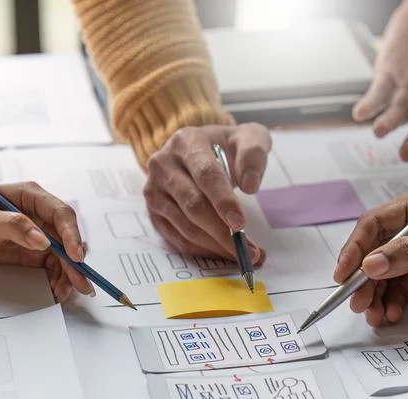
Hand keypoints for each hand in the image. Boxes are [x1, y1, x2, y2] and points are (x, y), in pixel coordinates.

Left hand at [0, 182, 92, 302]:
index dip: (72, 235)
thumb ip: (14, 227)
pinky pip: (53, 264)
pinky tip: (56, 290)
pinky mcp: (35, 250)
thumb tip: (43, 241)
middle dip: (75, 262)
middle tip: (82, 283)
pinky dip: (57, 278)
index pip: (60, 214)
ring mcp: (40, 233)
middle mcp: (41, 214)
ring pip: (63, 254)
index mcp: (31, 196)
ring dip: (68, 274)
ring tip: (64, 292)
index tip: (75, 257)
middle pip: (67, 237)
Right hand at [144, 124, 269, 262]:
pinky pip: (177, 238)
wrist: (200, 148)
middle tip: (249, 250)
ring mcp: (154, 189)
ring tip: (243, 253)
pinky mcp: (153, 210)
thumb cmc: (226, 146)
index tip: (241, 224)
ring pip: (184, 226)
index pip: (205, 174)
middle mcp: (163, 164)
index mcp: (187, 142)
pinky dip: (202, 250)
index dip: (223, 201)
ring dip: (215, 245)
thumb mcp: (248, 137)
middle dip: (223, 232)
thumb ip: (253, 154)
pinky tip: (222, 252)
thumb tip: (250, 186)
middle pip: (193, 204)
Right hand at [334, 186, 407, 326]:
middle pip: (376, 253)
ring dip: (377, 295)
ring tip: (373, 315)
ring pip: (386, 275)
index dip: (354, 250)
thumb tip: (370, 265)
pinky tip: (391, 314)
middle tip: (356, 303)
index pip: (375, 226)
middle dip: (364, 280)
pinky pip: (402, 289)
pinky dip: (393, 302)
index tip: (343, 275)